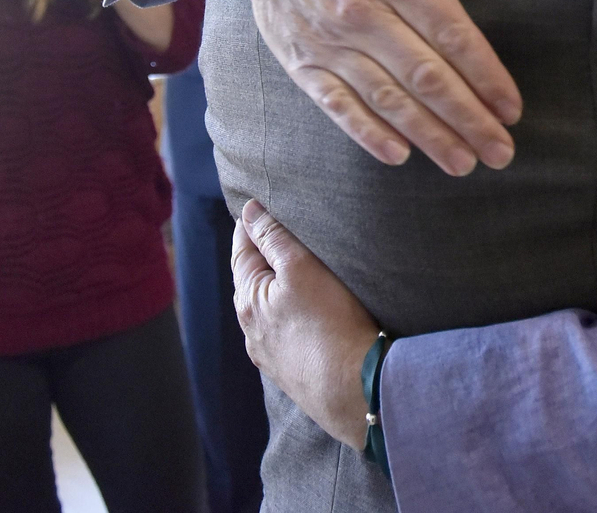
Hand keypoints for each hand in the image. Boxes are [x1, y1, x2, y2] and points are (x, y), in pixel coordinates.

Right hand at [195, 0, 527, 174]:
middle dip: (469, 120)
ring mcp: (327, 38)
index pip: (451, 32)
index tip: (513, 108)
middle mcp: (361, 8)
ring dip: (429, 136)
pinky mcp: (299, 58)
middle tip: (504, 153)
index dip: (486, 75)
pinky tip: (400, 156)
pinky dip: (367, 132)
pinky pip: (336, 104)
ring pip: (387, 98)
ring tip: (466, 164)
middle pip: (426, 76)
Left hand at [232, 200, 377, 450]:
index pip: (243, 251)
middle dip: (265, 257)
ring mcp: (272, 355)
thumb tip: (250, 211)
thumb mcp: (302, 268)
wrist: (353, 389)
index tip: (260, 206)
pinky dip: (292, 317)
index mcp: (248, 299)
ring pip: (270, 311)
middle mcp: (252, 329)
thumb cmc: (330, 323)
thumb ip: (275, 238)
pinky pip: (287, 335)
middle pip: (254, 282)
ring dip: (279, 291)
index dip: (251, 226)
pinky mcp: (294, 372)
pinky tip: (308, 318)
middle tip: (280, 232)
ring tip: (298, 273)